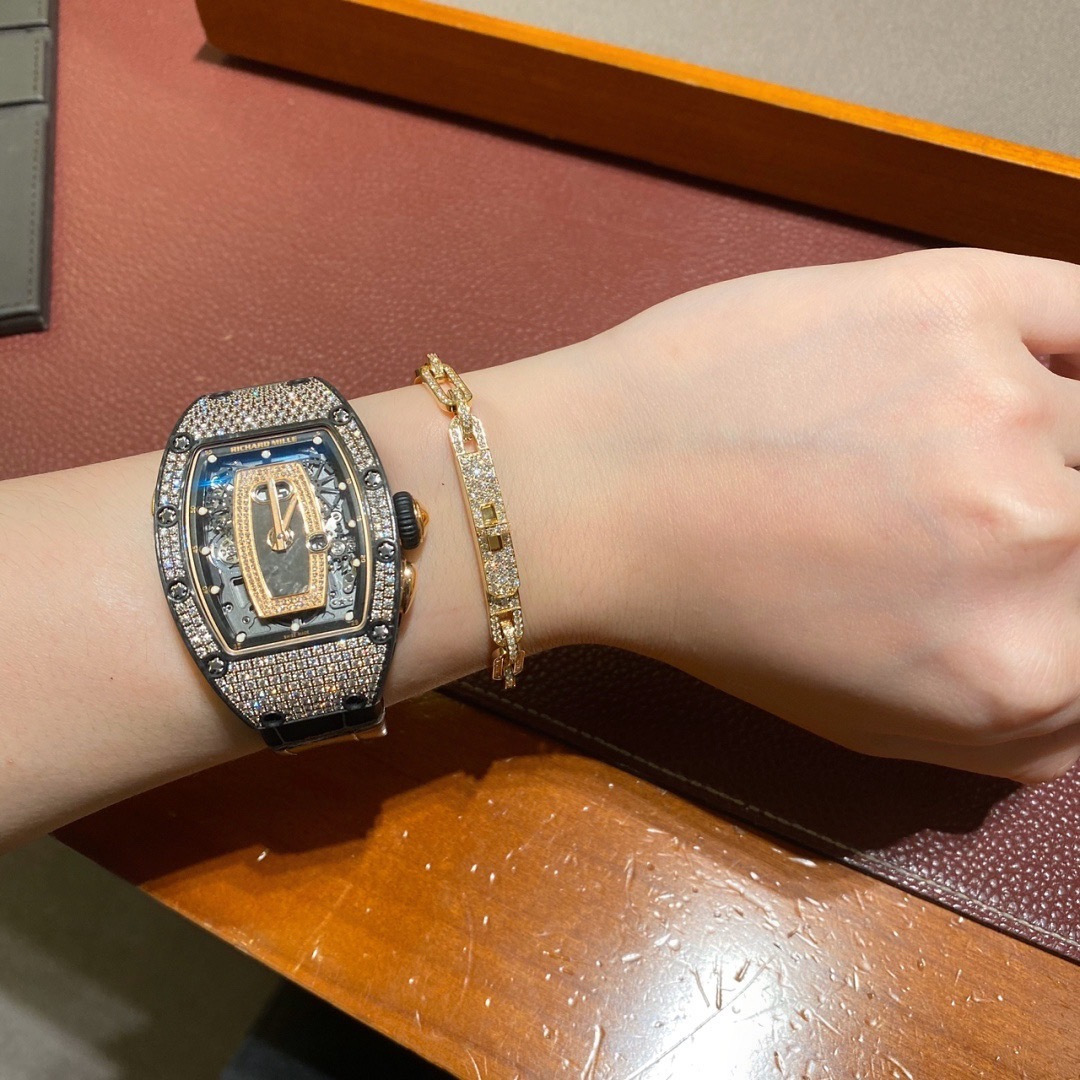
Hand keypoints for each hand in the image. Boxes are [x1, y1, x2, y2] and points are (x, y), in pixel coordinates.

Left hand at [568, 248, 1079, 782]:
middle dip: (1055, 529)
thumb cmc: (715, 615)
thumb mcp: (868, 723)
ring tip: (953, 440)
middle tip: (967, 511)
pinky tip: (1025, 364)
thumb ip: (1024, 732)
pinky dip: (1073, 339)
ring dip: (1046, 439)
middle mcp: (1039, 537)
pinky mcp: (952, 300)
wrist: (597, 489)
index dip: (1068, 597)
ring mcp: (1001, 403)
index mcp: (1019, 670)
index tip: (1034, 565)